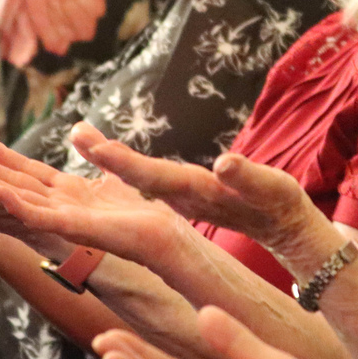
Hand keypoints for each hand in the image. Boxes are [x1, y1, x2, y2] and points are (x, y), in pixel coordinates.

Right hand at [0, 132, 186, 262]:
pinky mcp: (71, 229)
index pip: (25, 172)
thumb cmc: (144, 213)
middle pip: (9, 183)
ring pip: (14, 197)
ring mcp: (60, 219)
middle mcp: (56, 206)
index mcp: (66, 194)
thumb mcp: (116, 172)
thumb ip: (97, 151)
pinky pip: (37, 214)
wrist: (165, 239)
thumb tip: (78, 130)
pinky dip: (14, 201)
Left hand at [69, 123, 319, 250]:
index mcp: (198, 191)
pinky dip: (124, 164)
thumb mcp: (271, 189)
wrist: (281, 225)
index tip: (98, 148)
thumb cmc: (280, 204)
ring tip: (80, 135)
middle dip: (107, 157)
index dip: (126, 163)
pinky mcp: (183, 192)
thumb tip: (223, 163)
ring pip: (138, 176)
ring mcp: (181, 195)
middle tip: (77, 134)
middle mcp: (182, 194)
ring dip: (110, 158)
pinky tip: (104, 151)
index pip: (156, 176)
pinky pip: (147, 177)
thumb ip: (246, 177)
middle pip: (139, 175)